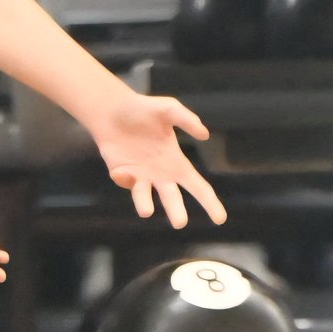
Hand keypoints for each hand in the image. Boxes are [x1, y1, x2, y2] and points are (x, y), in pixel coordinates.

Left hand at [91, 94, 226, 228]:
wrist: (112, 110)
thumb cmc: (143, 109)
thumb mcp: (168, 109)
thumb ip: (186, 119)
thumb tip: (204, 134)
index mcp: (177, 163)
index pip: (198, 187)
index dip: (210, 203)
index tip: (220, 220)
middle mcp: (160, 175)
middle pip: (172, 199)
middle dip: (176, 211)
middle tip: (180, 223)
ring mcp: (139, 176)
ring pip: (144, 198)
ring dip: (145, 205)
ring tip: (146, 211)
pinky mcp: (120, 173)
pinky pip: (123, 182)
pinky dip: (123, 179)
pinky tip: (122, 169)